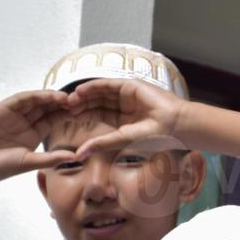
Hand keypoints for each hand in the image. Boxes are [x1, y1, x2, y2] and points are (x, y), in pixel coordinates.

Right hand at [0, 90, 78, 186]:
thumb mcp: (29, 162)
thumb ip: (51, 158)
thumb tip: (76, 157)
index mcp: (34, 134)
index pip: (54, 120)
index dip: (67, 116)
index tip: (84, 113)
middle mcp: (25, 122)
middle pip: (48, 108)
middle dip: (63, 104)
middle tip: (80, 101)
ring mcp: (13, 114)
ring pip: (36, 101)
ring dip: (51, 98)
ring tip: (67, 98)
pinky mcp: (1, 109)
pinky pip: (20, 100)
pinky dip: (34, 96)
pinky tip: (47, 96)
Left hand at [66, 78, 190, 159]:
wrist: (175, 125)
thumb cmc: (156, 137)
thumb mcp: (122, 140)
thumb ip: (101, 143)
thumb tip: (78, 154)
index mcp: (123, 120)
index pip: (98, 115)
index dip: (83, 116)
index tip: (67, 119)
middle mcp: (124, 106)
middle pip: (97, 102)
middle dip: (81, 104)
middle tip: (64, 108)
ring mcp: (127, 94)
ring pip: (100, 93)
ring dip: (84, 95)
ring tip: (68, 100)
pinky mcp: (131, 85)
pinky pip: (108, 84)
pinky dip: (94, 86)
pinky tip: (80, 91)